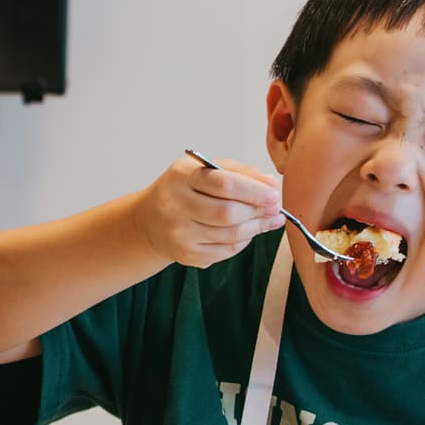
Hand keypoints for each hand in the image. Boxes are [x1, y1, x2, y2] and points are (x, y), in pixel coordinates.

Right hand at [131, 153, 283, 267]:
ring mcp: (178, 232)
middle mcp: (175, 204)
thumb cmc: (185, 190)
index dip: (254, 191)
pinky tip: (247, 233)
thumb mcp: (206, 170)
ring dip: (255, 228)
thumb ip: (241, 173)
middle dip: (258, 212)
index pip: (224, 184)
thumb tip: (272, 185)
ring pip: (230, 235)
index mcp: (181, 176)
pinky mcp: (185, 254)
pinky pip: (226, 251)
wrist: (150, 219)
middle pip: (228, 213)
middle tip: (274, 209)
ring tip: (265, 220)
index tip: (274, 195)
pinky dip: (243, 242)